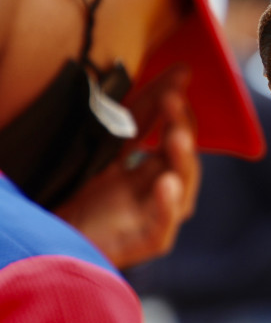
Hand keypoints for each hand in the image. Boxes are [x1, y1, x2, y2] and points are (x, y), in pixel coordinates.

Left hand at [57, 67, 200, 269]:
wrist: (34, 249)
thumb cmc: (56, 204)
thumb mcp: (82, 153)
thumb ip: (109, 123)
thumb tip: (125, 78)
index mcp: (132, 168)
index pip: (161, 130)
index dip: (170, 102)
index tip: (181, 73)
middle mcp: (143, 192)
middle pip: (178, 157)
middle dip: (182, 127)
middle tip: (176, 101)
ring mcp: (143, 218)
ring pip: (181, 190)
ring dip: (183, 162)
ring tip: (177, 137)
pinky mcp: (137, 245)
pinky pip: (161, 228)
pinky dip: (167, 207)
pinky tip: (166, 185)